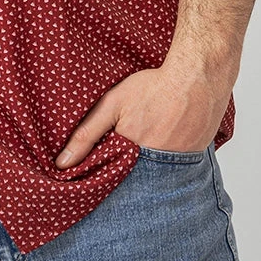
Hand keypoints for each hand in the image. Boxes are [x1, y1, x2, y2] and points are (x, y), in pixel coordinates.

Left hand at [55, 62, 231, 168]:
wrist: (198, 78)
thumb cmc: (154, 88)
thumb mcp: (113, 104)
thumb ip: (87, 134)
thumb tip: (62, 163)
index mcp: (131, 157)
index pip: (109, 180)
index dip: (101, 176)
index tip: (91, 175)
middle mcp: (156, 168)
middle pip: (132, 182)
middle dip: (123, 176)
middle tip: (123, 158)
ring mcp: (178, 167)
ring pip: (155, 178)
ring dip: (146, 171)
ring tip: (145, 147)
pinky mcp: (194, 162)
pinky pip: (176, 171)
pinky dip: (167, 164)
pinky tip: (164, 144)